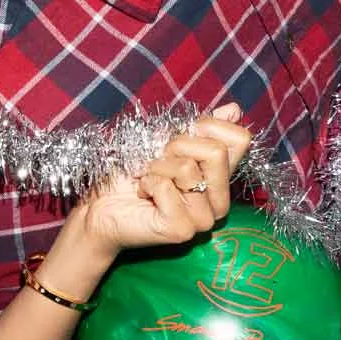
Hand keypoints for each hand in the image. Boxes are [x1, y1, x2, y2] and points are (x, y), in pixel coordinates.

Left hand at [67, 104, 247, 265]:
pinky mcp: (182, 230)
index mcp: (221, 180)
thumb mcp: (169, 143)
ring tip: (147, 179)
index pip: (239, 140)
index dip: (207, 126)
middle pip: (217, 152)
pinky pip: (167, 186)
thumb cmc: (132, 174)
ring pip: (188, 169)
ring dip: (157, 166)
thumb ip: (202, 129)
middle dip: (178, 145)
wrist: (101, 206)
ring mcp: (202, 219)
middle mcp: (218, 202)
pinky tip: (143, 194)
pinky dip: (147, 182)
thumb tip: (233, 109)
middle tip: (157, 161)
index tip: (178, 139)